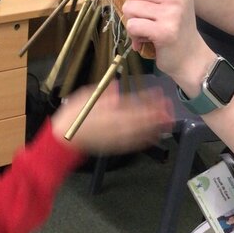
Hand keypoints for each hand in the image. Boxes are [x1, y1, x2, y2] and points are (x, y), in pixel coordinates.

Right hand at [51, 82, 173, 154]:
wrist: (64, 140)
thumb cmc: (73, 117)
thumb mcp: (85, 98)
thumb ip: (102, 94)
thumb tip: (115, 87)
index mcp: (109, 112)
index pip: (133, 103)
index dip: (148, 98)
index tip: (159, 93)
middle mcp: (116, 126)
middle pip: (141, 118)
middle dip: (157, 112)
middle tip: (169, 107)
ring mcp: (117, 137)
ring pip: (141, 131)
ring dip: (156, 126)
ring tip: (167, 121)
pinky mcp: (115, 145)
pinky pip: (134, 143)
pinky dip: (145, 140)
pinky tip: (154, 136)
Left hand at [122, 0, 213, 83]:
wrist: (190, 55)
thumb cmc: (177, 24)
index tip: (149, 5)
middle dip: (133, 9)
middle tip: (148, 20)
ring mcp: (172, 12)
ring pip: (129, 8)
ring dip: (133, 23)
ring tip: (148, 30)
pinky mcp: (165, 31)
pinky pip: (132, 26)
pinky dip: (135, 35)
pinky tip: (147, 39)